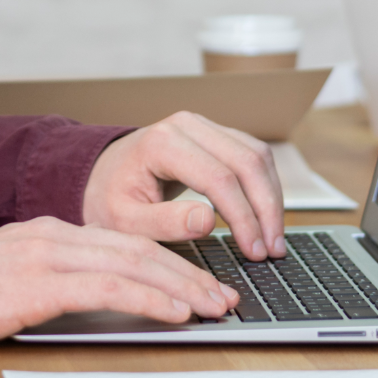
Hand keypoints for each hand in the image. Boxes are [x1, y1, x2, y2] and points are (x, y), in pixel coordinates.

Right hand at [0, 216, 241, 349]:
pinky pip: (108, 287)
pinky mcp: (37, 283)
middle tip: (224, 296)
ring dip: (182, 287)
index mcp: (47, 235)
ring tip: (214, 306)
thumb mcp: (8, 282)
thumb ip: (49, 283)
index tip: (201, 285)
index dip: (170, 264)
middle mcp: (52, 237)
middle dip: (189, 273)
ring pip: (132, 265)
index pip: (123, 245)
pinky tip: (174, 311)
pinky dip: (149, 297)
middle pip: (137, 250)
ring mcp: (45, 256)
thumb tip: (92, 301)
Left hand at [83, 111, 286, 262]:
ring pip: (257, 155)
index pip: (219, 178)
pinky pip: (253, 154)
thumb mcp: (125, 221)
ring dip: (272, 198)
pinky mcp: (215, 133)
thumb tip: (208, 221)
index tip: (255, 251)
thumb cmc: (112, 199)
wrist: (104, 174)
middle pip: (246, 162)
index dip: (244, 217)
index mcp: (162, 143)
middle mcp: (187, 125)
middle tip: (273, 251)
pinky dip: (265, 186)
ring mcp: (203, 125)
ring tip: (273, 239)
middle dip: (267, 210)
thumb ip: (164, 222)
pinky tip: (265, 217)